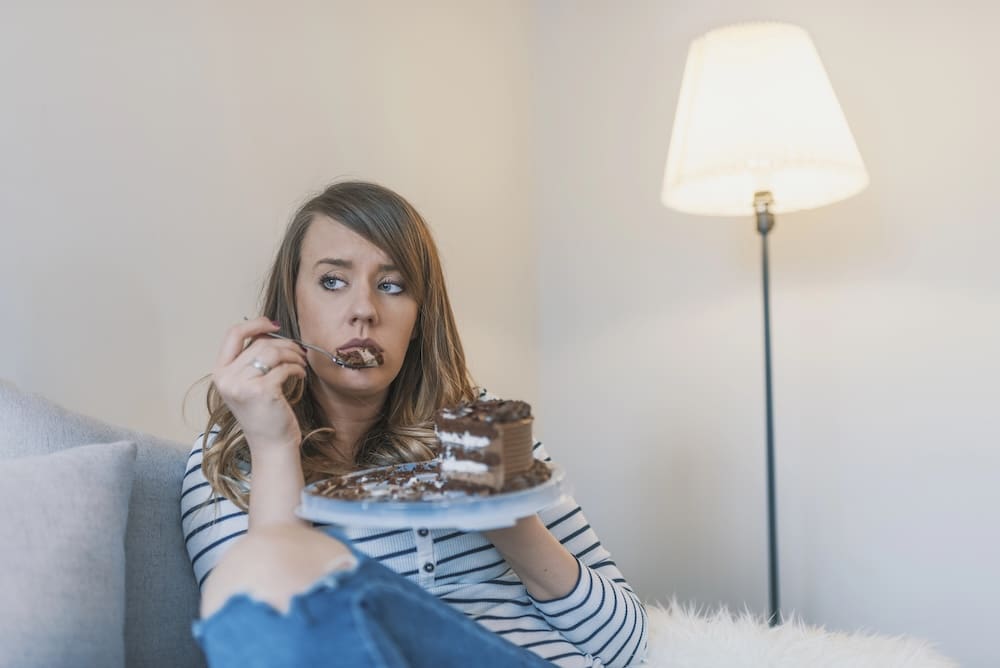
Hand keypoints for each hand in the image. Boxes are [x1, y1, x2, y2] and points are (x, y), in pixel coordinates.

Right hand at [211, 316, 308, 455]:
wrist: (271, 445)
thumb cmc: (264, 414)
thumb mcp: (249, 384)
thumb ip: (252, 359)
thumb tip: (269, 330)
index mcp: (220, 373)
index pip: (233, 334)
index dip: (255, 323)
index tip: (274, 324)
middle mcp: (226, 378)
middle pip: (260, 343)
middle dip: (285, 344)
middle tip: (299, 352)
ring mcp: (242, 385)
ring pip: (273, 352)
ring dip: (293, 355)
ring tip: (301, 364)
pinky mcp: (261, 391)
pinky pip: (284, 368)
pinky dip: (297, 369)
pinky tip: (301, 376)